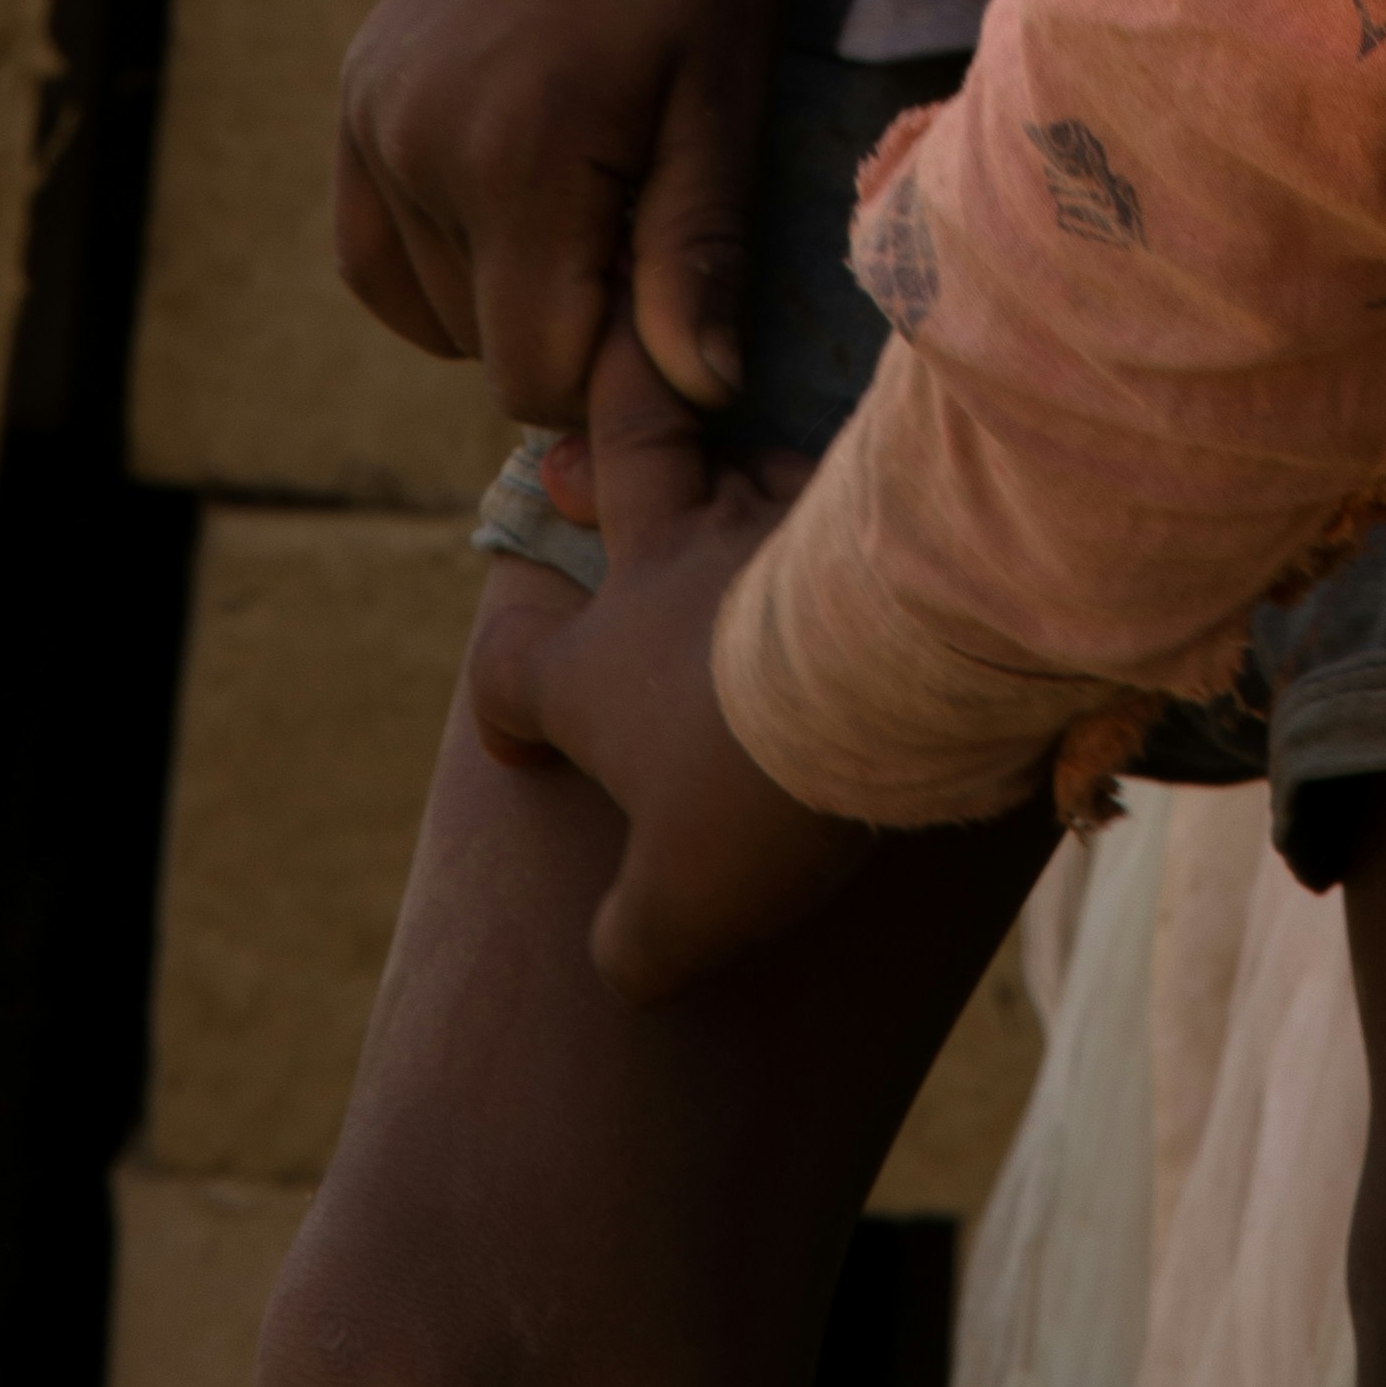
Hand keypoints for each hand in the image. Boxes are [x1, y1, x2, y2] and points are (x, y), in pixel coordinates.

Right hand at [331, 0, 785, 423]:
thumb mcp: (729, 97)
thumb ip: (696, 255)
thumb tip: (695, 397)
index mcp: (514, 154)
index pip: (533, 374)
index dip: (619, 367)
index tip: (680, 294)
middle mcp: (415, 145)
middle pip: (485, 345)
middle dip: (573, 319)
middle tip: (650, 216)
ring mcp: (370, 118)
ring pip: (435, 307)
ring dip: (513, 284)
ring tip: (597, 181)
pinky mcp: (356, 97)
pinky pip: (376, 249)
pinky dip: (444, 261)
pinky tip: (521, 201)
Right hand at [466, 327, 874, 1001]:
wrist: (882, 679)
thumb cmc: (755, 794)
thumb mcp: (681, 913)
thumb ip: (636, 940)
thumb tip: (622, 961)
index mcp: (597, 670)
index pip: (508, 667)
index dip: (502, 696)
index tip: (517, 727)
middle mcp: (669, 570)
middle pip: (622, 464)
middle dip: (601, 442)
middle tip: (595, 425)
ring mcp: (767, 520)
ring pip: (737, 459)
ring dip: (735, 464)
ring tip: (744, 464)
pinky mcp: (863, 500)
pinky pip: (844, 474)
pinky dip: (847, 488)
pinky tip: (877, 504)